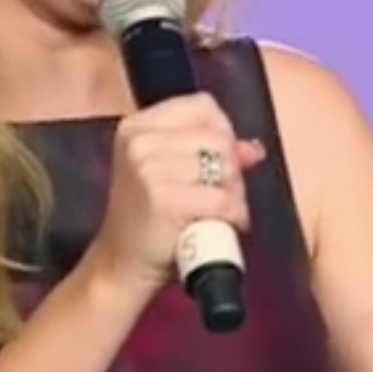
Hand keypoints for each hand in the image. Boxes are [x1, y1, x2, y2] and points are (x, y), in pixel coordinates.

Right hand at [87, 92, 264, 297]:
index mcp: (137, 126)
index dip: (221, 131)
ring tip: (220, 213)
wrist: (120, 265)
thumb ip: (207, 153)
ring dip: (234, 195)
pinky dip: (234, 216)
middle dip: (231, 169)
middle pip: (218, 137)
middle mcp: (140, 141)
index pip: (202, 105)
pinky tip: (223, 226)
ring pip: (225, 168)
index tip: (218, 160)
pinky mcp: (164, 199)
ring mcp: (148, 168)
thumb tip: (252, 148)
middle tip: (220, 195)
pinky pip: (223, 200)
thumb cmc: (147, 219)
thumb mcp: (168, 174)